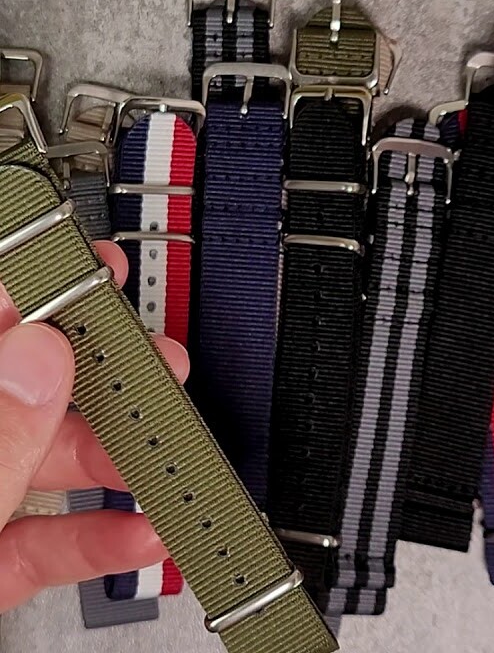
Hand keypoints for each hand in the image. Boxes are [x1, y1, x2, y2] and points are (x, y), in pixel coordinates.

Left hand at [0, 241, 189, 612]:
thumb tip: (35, 360)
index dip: (23, 287)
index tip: (83, 269)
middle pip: (13, 387)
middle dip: (92, 373)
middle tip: (151, 362)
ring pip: (33, 460)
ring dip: (110, 458)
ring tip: (164, 453)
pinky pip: (36, 537)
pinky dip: (93, 536)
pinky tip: (137, 531)